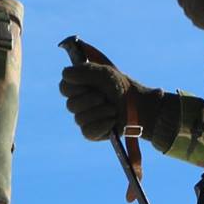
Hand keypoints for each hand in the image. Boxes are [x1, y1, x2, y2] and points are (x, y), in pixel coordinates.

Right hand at [59, 60, 176, 146]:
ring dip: (100, 112)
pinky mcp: (91, 133)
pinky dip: (102, 124)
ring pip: (80, 118)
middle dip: (90, 100)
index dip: (75, 87)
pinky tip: (112, 120)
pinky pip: (88, 131)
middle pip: (70, 105)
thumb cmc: (121, 87)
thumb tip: (65, 74)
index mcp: (78, 87)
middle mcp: (78, 103)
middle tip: (104, 97)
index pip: (64, 87)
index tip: (88, 84)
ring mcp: (84, 119)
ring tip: (113, 109)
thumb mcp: (105, 74)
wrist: (139, 105)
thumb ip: (84, 71)